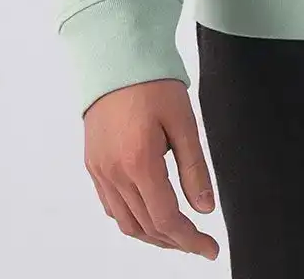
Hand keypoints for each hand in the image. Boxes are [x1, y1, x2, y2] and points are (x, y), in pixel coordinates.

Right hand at [84, 77, 220, 259]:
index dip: (190, 240)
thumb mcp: (183, 121)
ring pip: (125, 223)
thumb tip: (204, 208)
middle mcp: (114, 173)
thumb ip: (194, 168)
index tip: (210, 248)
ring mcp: (99, 170)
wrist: (115, 56)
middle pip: (146, 227)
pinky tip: (148, 212)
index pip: (167, 220)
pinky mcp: (93, 164)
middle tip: (199, 241)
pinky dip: (131, 218)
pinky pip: (110, 206)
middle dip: (175, 240)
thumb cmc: (150, 81)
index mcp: (139, 162)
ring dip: (152, 234)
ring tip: (176, 232)